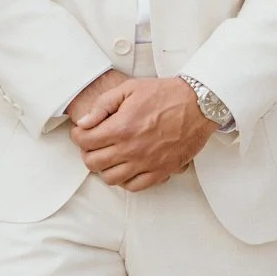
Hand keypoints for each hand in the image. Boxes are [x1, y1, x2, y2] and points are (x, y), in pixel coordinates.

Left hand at [70, 76, 213, 189]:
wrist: (198, 105)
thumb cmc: (166, 95)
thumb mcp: (130, 89)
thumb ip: (103, 105)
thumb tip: (84, 122)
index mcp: (121, 127)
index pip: (84, 141)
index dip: (78, 136)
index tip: (82, 132)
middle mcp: (131, 149)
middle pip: (93, 163)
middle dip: (87, 152)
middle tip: (93, 144)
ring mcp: (146, 163)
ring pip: (110, 178)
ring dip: (104, 168)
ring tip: (109, 157)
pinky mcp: (160, 171)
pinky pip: (134, 186)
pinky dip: (125, 180)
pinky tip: (126, 168)